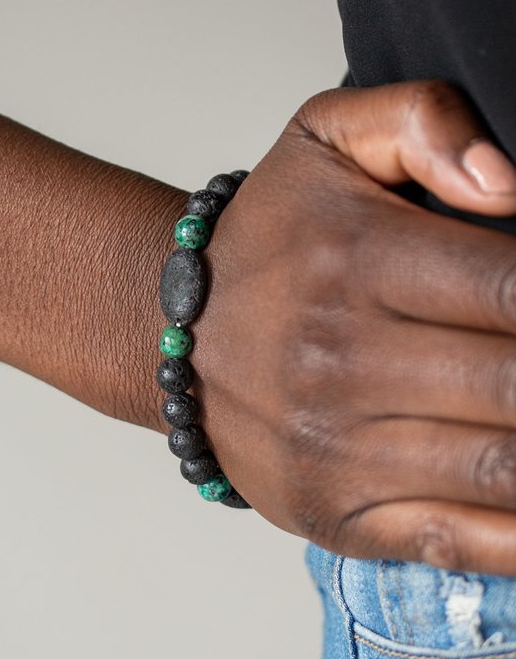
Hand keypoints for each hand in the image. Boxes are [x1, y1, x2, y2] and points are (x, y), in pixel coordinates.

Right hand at [193, 79, 515, 573]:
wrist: (176, 333)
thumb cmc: (270, 238)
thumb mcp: (325, 138)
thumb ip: (421, 120)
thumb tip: (510, 181)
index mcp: (359, 260)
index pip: (513, 287)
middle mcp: (346, 358)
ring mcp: (340, 445)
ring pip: (505, 468)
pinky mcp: (338, 509)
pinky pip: (459, 537)